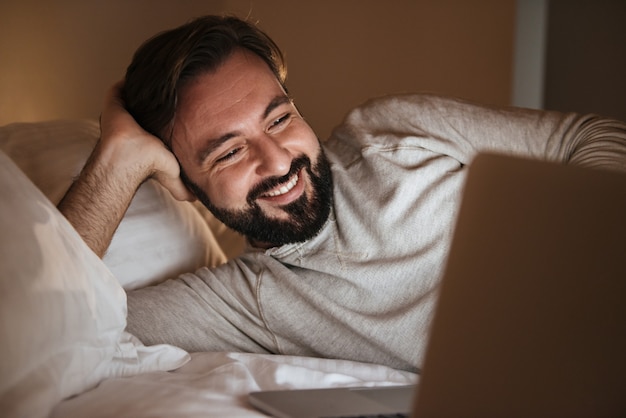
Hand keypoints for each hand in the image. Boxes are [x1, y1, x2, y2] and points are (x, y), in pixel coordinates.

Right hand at [98, 81, 194, 201]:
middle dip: (164, 94)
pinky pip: (124, 83)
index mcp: (147, 136)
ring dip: (150, 83)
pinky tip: (152, 67)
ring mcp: (124, 110)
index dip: (175, 112)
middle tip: (184, 82)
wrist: (128, 158)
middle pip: (150, 104)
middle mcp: (136, 122)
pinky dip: (135, 75)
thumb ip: (183, 187)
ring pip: (137, 92)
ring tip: (169, 70)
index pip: (161, 121)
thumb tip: (199, 199)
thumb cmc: (149, 167)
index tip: (194, 102)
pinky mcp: (115, 101)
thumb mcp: (173, 175)